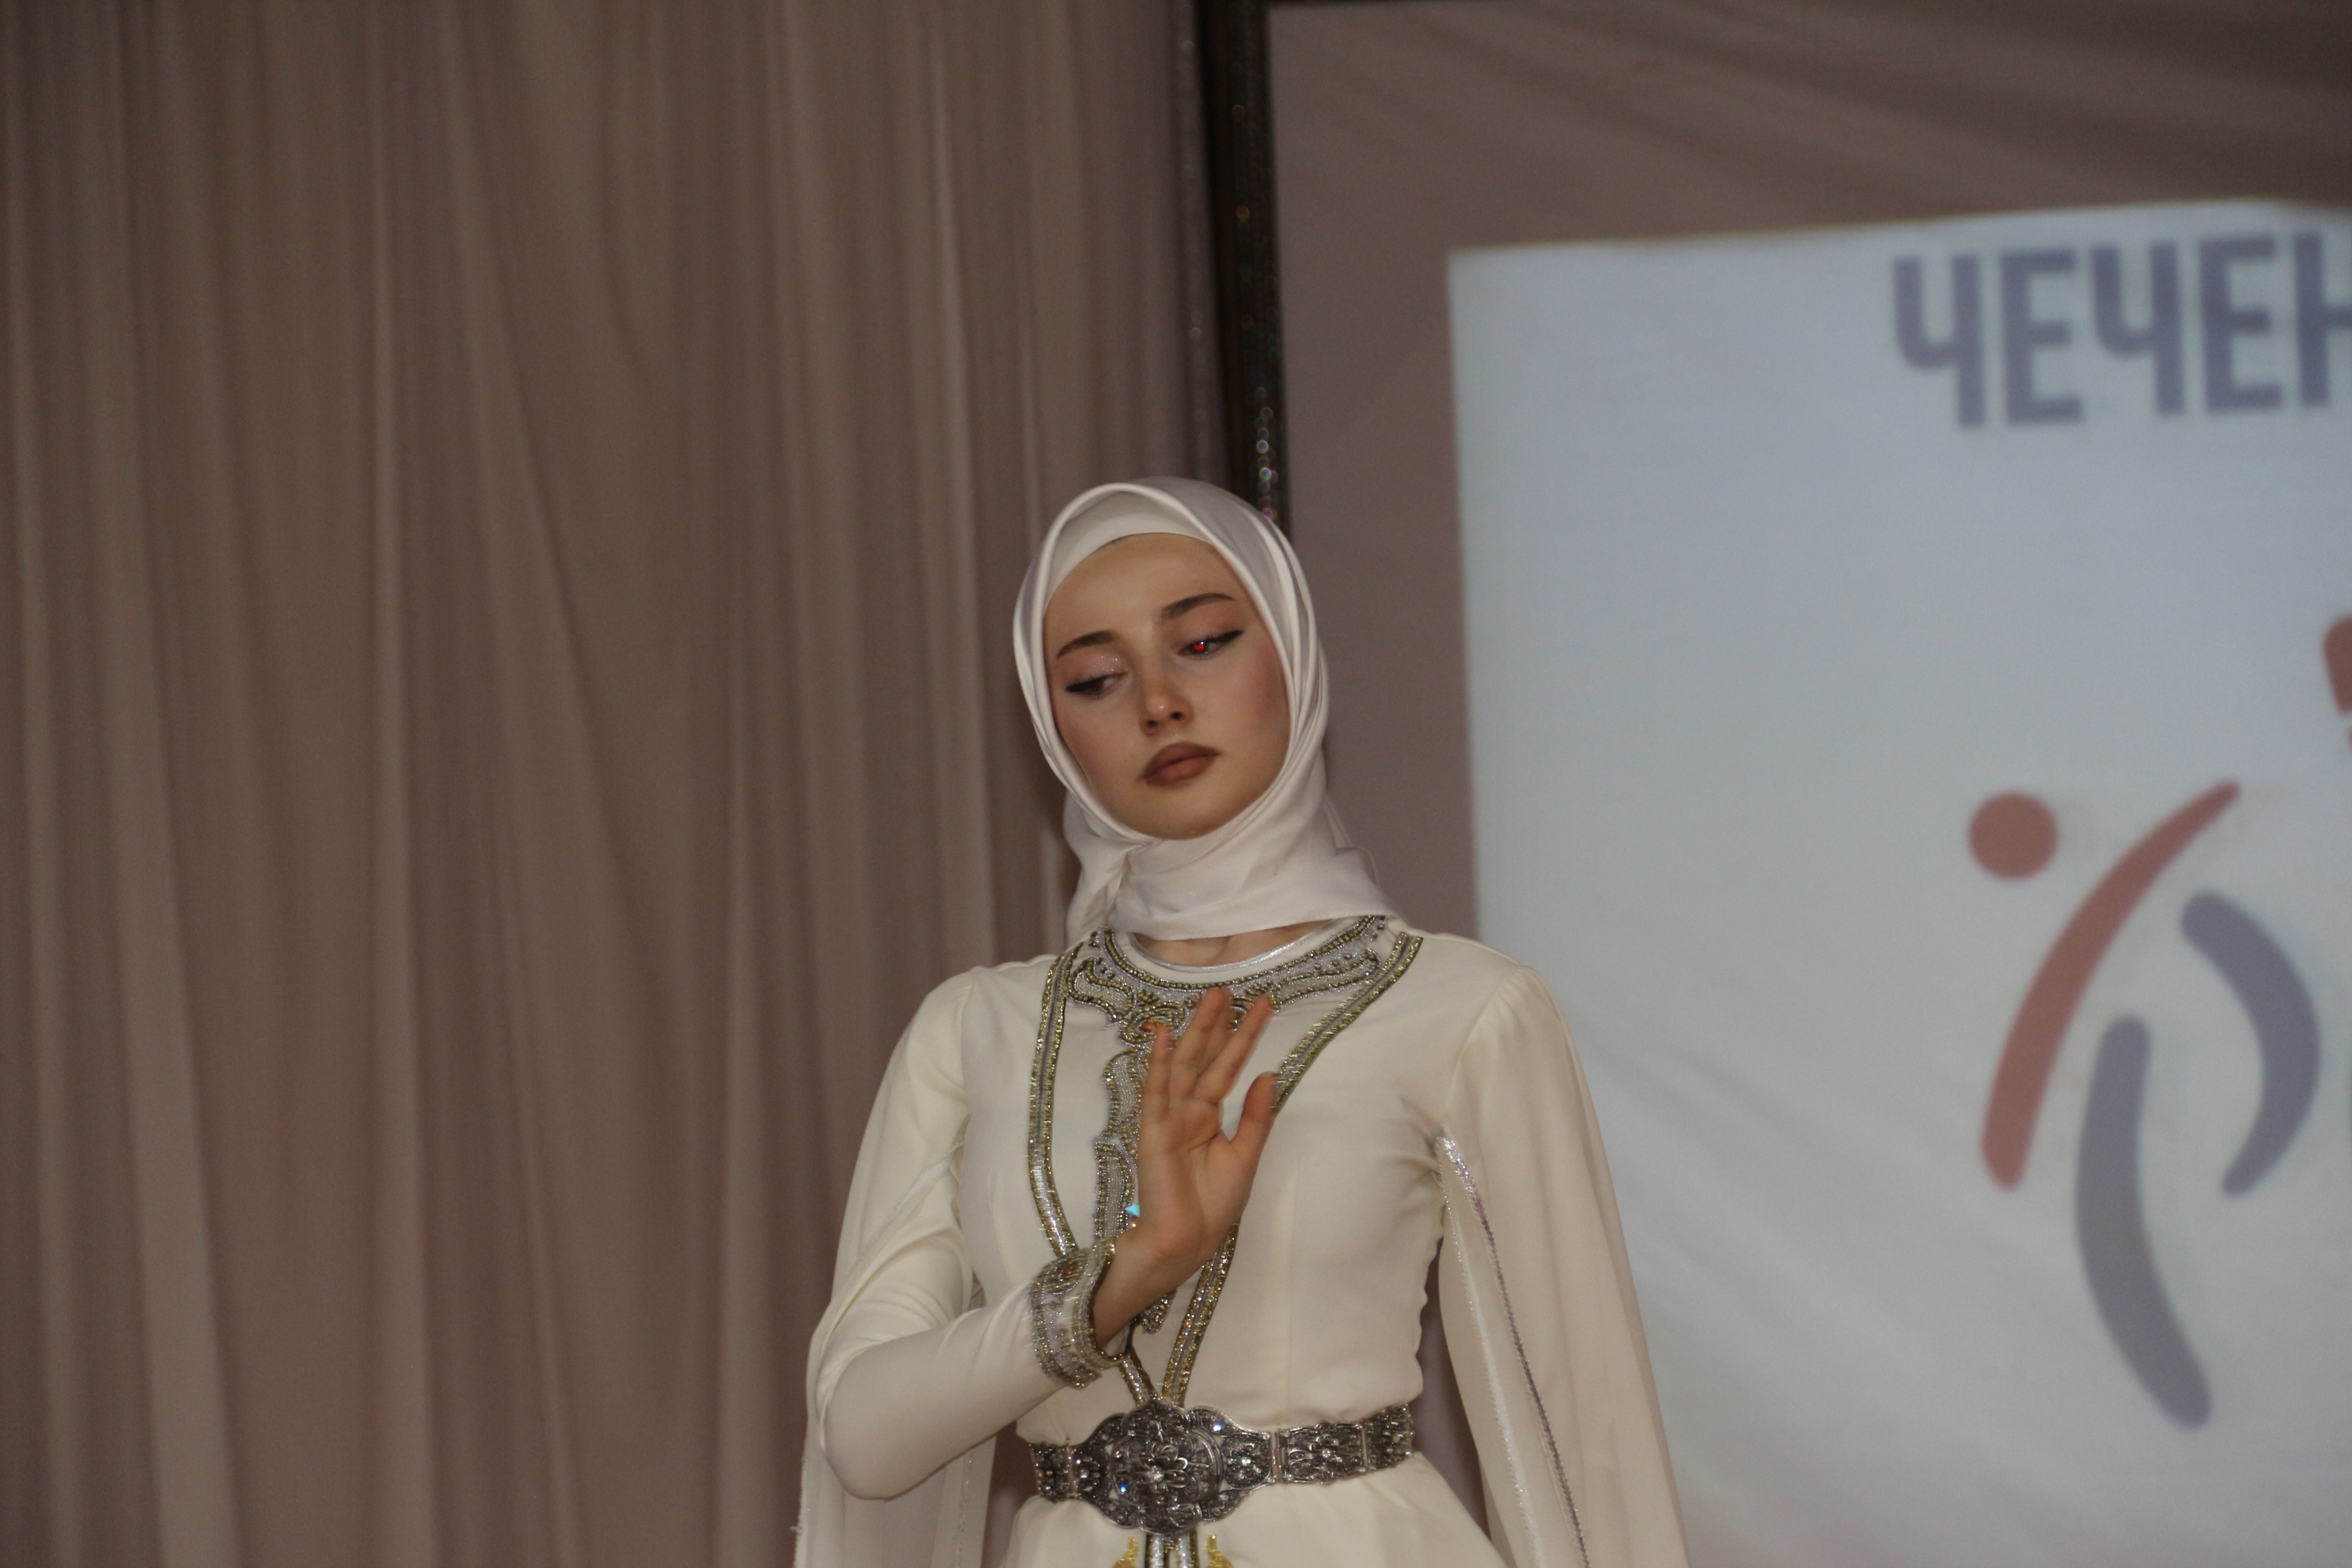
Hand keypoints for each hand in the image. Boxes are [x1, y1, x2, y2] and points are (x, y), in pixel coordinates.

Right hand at [1091, 989, 1277, 1343]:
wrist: (1188, 1240)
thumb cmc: (1214, 1204)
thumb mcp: (1246, 1155)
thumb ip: (1256, 1115)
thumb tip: (1271, 1073)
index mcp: (1209, 1116)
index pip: (1228, 1066)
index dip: (1244, 1036)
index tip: (1261, 1005)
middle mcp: (1189, 1109)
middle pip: (1205, 1058)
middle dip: (1217, 1024)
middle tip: (1231, 989)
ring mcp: (1169, 1117)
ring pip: (1185, 1066)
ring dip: (1195, 1032)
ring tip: (1211, 998)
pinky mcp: (1153, 1131)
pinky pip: (1156, 1092)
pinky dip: (1160, 1064)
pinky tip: (1166, 1036)